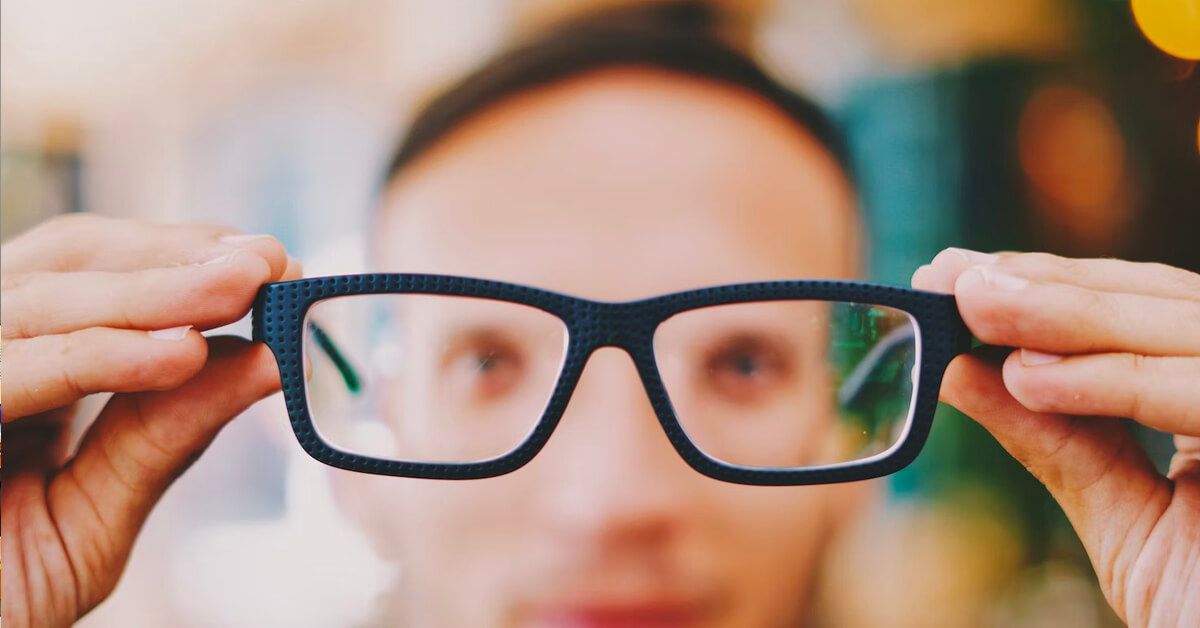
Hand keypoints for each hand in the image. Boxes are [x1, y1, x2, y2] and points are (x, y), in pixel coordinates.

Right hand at [0, 214, 299, 626]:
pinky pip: (10, 371)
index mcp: (15, 366)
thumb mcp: (95, 513)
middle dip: (172, 257)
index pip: (90, 275)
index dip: (177, 257)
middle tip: (270, 260)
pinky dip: (99, 357)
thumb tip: (269, 358)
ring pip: (39, 301)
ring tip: (247, 288)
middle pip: (62, 262)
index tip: (270, 260)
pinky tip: (182, 354)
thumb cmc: (2, 599)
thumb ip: (165, 434)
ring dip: (154, 290)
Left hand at [913, 249, 1199, 627]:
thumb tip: (957, 369)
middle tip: (952, 277)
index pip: (1148, 308)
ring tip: (973, 308)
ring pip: (1185, 328)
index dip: (1056, 285)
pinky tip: (1030, 382)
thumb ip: (1056, 440)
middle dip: (1052, 286)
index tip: (959, 274)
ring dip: (1068, 315)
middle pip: (1168, 301)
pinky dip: (1116, 382)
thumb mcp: (1122, 514)